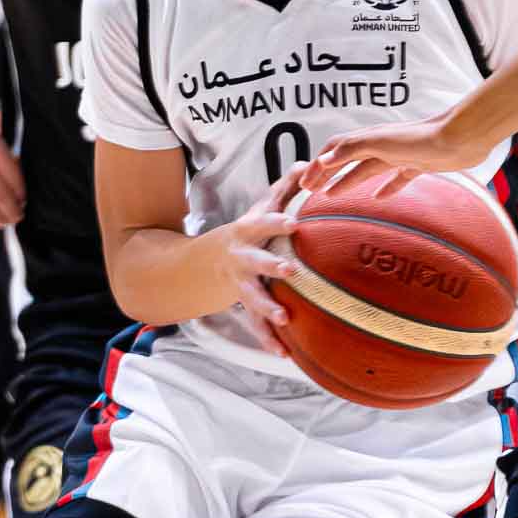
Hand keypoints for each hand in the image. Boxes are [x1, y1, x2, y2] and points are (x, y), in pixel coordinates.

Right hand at [210, 163, 305, 352]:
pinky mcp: (245, 306)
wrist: (207, 262)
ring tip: (284, 318)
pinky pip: (257, 326)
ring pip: (253, 298)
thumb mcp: (260, 207)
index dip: (277, 222)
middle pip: (256, 262)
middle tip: (291, 270)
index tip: (295, 223)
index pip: (264, 224)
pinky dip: (270, 341)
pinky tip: (285, 354)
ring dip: (267, 309)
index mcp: (248, 233)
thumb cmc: (247, 232)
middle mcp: (242, 259)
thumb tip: (309, 163)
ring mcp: (242, 285)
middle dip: (271, 266)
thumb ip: (284, 188)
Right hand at [302, 112, 480, 197]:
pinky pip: (395, 178)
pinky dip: (385, 188)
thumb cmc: (422, 137)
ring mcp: (399, 155)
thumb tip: (324, 159)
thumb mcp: (381, 141)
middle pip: (347, 161)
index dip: (319, 166)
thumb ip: (353, 149)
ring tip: (333, 197)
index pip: (335, 151)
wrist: (461, 138)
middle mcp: (381, 145)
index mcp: (369, 138)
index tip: (305, 185)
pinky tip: (379, 199)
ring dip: (347, 183)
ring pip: (366, 170)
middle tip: (311, 193)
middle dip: (327, 175)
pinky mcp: (417, 164)